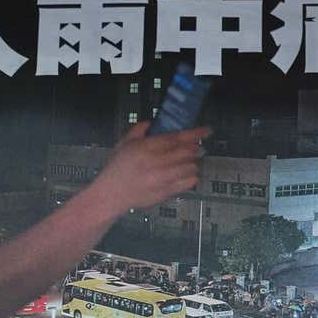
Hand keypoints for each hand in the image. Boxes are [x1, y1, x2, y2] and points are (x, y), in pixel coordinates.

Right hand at [85, 122, 207, 217]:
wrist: (111, 194)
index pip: (175, 138)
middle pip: (186, 152)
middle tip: (199, 147)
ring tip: (189, 162)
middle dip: (196, 148)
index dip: (194, 133)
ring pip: (190, 167)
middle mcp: (155, 162)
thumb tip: (151, 123)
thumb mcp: (123, 144)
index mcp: (145, 148)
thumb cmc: (117, 168)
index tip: (206, 130)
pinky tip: (187, 175)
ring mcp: (162, 179)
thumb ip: (137, 131)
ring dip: (193, 163)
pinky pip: (188, 183)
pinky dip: (192, 177)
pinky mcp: (166, 192)